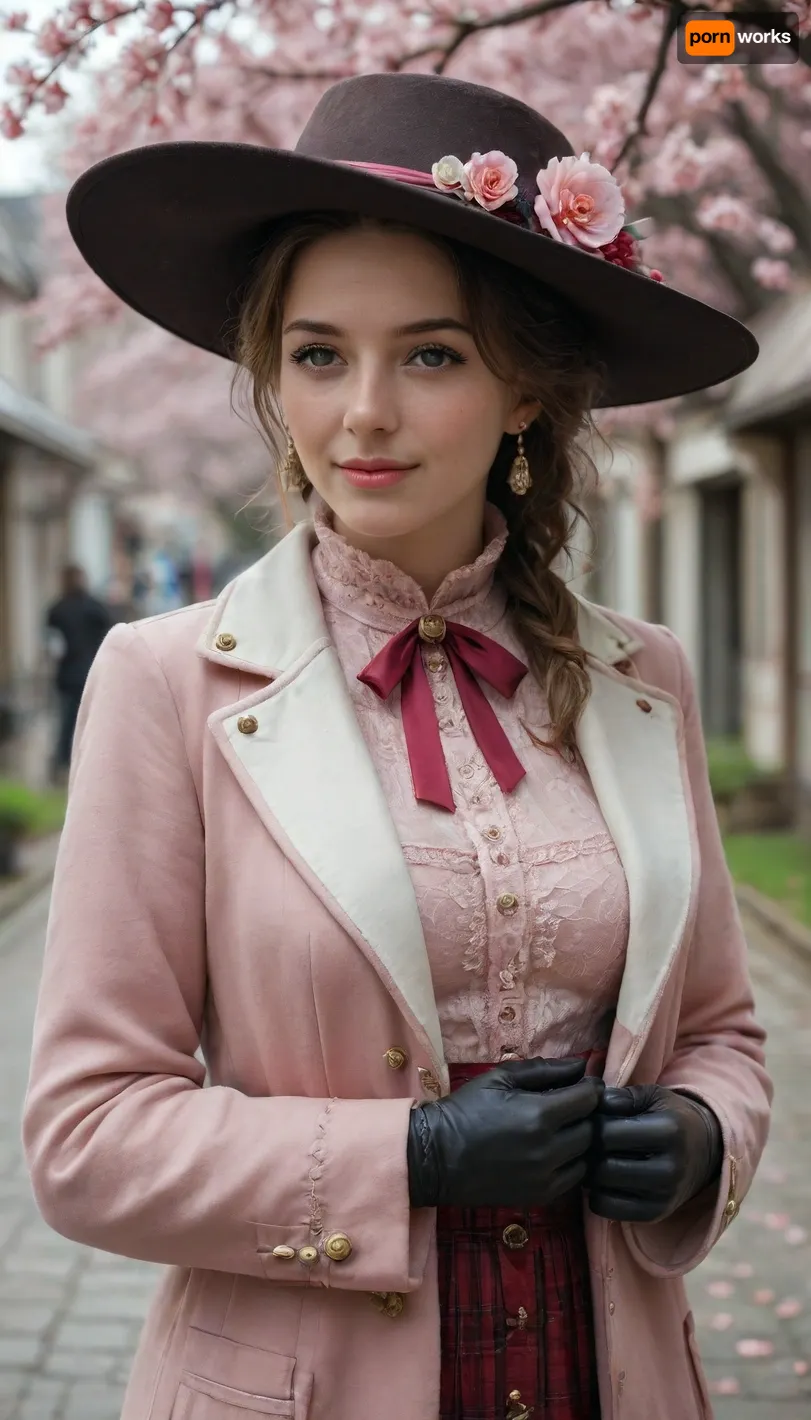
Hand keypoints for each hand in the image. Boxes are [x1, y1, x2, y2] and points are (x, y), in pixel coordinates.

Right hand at [407, 1056, 604, 1209]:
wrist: (437, 1156)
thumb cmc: (467, 1109)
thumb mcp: (500, 1078)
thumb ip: (544, 1070)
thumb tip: (581, 1066)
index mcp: (540, 1114)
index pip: (588, 1099)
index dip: (590, 1088)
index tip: (584, 1084)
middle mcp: (549, 1149)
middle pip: (591, 1128)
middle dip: (585, 1113)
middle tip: (571, 1106)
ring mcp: (546, 1177)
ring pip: (586, 1154)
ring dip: (580, 1139)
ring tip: (563, 1129)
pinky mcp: (541, 1196)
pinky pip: (574, 1178)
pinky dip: (571, 1163)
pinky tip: (554, 1152)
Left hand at [586, 1084, 723, 1222]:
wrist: (707, 1151)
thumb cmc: (672, 1117)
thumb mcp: (654, 1097)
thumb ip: (624, 1096)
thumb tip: (596, 1101)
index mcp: (669, 1132)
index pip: (608, 1133)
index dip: (591, 1125)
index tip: (591, 1120)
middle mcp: (668, 1168)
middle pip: (603, 1165)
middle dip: (588, 1152)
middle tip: (586, 1142)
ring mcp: (663, 1196)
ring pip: (601, 1188)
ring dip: (589, 1173)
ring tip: (594, 1158)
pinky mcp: (655, 1214)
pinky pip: (607, 1209)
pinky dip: (596, 1194)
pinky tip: (603, 1180)